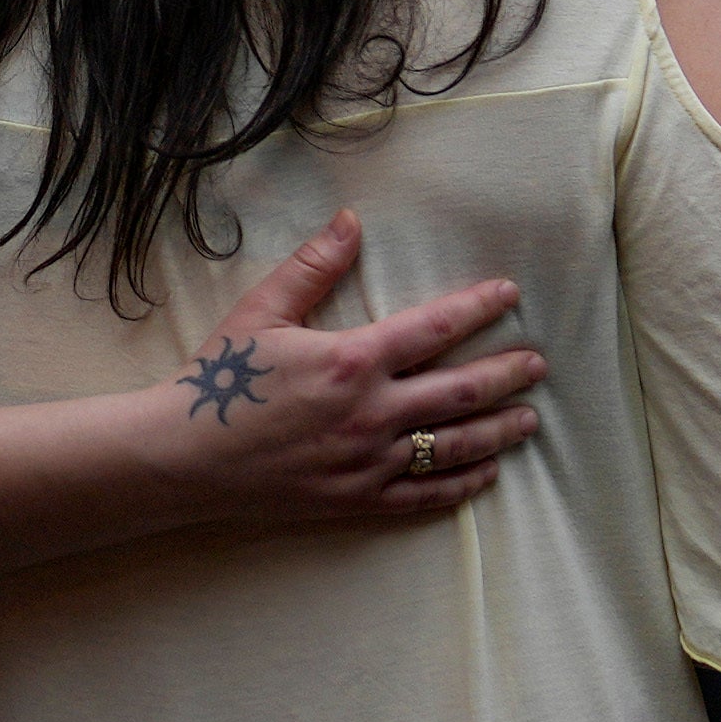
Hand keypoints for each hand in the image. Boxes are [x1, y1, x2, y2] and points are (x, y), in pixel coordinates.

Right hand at [152, 211, 540, 525]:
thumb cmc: (218, 380)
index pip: (436, 327)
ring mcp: (368, 462)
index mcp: (353, 360)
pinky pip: (424, 496)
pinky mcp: (357, 500)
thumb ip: (313, 266)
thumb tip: (351, 221)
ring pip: (454, 446)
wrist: (182, 458)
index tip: (509, 296)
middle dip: (507, 374)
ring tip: (529, 419)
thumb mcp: (262, 311)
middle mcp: (371, 413)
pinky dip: (462, 485)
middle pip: (462, 391)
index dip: (479, 308)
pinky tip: (486, 474)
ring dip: (498, 430)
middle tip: (537, 363)